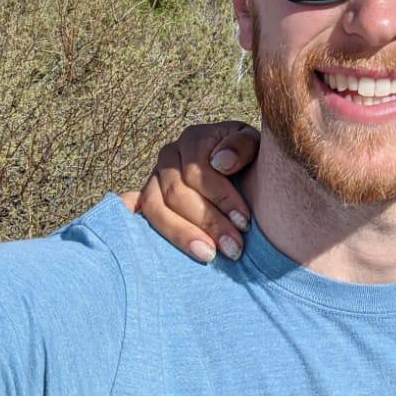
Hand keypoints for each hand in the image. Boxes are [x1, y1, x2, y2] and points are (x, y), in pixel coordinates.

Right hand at [133, 121, 259, 263]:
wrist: (241, 170)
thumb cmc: (249, 159)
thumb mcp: (255, 146)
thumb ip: (243, 146)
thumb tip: (221, 163)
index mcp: (194, 139)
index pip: (198, 171)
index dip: (221, 198)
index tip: (244, 222)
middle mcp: (169, 155)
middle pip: (177, 193)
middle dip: (208, 223)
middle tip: (233, 248)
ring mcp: (154, 178)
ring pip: (156, 208)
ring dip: (182, 235)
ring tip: (209, 255)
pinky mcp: (147, 198)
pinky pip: (141, 214)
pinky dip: (140, 228)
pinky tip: (156, 249)